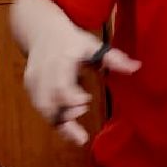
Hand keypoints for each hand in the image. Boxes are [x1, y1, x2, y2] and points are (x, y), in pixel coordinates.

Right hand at [24, 30, 138, 145]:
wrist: (42, 31)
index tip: (86, 102)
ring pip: (42, 109)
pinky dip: (54, 120)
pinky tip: (70, 131)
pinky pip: (40, 108)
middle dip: (64, 118)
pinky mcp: (30, 88)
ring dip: (59, 124)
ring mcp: (33, 81)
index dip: (70, 98)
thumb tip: (136, 67)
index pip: (60, 85)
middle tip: (82, 131)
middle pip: (46, 102)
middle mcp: (43, 72)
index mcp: (60, 60)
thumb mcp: (93, 45)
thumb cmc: (71, 40)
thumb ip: (113, 58)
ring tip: (78, 136)